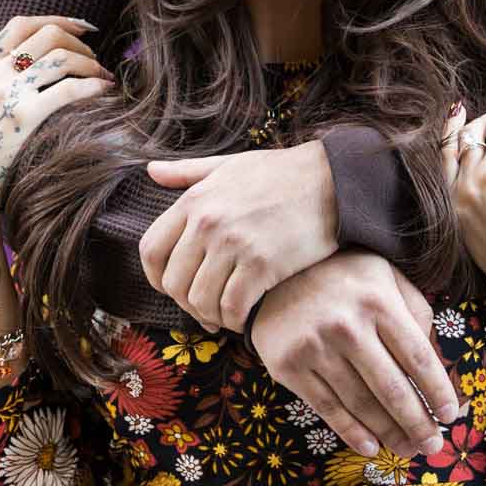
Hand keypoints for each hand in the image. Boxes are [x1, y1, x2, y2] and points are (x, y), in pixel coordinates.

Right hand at [0, 15, 114, 225]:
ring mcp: (11, 93)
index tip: (77, 27)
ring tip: (102, 74)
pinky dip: (92, 85)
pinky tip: (104, 90)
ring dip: (89, 62)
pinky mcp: (26, 117)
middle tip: (93, 54)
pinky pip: (68, 90)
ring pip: (61, 58)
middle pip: (47, 35)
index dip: (54, 20)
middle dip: (77, 40)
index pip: (20, 25)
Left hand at [140, 141, 337, 330]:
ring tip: (225, 315)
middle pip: (174, 282)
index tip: (174, 288)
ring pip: (200, 300)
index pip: (151, 250)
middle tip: (205, 309)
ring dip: (210, 316)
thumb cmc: (283, 173)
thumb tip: (152, 171)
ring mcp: (234, 244)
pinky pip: (232, 307)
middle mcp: (208, 222)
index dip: (157, 278)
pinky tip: (244, 317)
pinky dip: (235, 320)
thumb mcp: (229, 165)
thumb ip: (188, 172)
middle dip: (186, 303)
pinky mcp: (262, 264)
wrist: (334, 182)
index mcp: (195, 200)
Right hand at [252, 251, 460, 459]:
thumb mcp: (386, 276)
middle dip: (418, 423)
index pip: (418, 357)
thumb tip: (435, 362)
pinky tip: (371, 446)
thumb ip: (415, 311)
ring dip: (389, 433)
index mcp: (379, 301)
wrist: (273, 269)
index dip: (438, 391)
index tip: (451, 415)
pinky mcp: (289, 366)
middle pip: (392, 388)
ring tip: (407, 449)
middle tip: (433, 446)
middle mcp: (348, 325)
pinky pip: (327, 408)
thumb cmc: (344, 276)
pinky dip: (351, 432)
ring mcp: (315, 347)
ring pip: (361, 403)